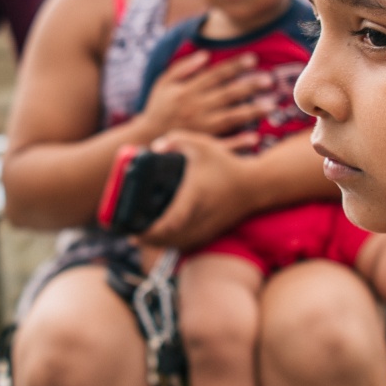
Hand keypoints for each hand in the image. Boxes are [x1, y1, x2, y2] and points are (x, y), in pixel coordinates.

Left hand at [137, 130, 249, 250]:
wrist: (255, 186)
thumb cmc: (226, 164)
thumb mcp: (202, 146)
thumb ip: (177, 140)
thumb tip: (154, 148)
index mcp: (194, 197)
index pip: (170, 222)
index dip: (151, 231)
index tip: (134, 231)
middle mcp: (199, 217)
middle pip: (168, 240)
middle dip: (147, 240)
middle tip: (129, 232)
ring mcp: (206, 228)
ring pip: (176, 245)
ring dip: (158, 244)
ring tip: (140, 236)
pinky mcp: (210, 233)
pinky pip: (187, 244)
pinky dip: (172, 244)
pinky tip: (160, 238)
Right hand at [138, 51, 271, 143]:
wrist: (146, 138)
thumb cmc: (157, 108)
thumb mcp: (163, 83)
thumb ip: (182, 68)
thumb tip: (205, 55)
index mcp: (187, 91)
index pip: (215, 75)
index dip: (234, 66)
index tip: (253, 59)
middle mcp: (196, 107)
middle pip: (227, 94)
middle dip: (249, 86)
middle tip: (269, 80)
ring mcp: (200, 127)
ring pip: (230, 117)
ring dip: (251, 111)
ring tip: (270, 105)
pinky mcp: (201, 144)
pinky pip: (223, 143)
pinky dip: (239, 142)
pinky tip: (255, 138)